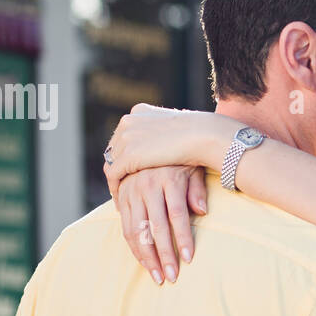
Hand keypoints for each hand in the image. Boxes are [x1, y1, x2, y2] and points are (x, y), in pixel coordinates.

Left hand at [103, 103, 230, 199]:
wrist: (203, 135)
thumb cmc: (200, 134)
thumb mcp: (177, 128)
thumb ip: (166, 134)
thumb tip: (166, 142)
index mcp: (139, 112)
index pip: (124, 135)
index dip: (125, 154)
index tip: (130, 169)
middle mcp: (128, 122)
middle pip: (115, 149)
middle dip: (118, 167)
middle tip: (123, 186)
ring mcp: (126, 138)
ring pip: (111, 163)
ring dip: (116, 181)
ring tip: (123, 198)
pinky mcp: (128, 156)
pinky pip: (113, 176)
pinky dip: (116, 190)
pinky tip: (123, 203)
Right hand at [116, 166, 207, 283]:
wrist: (150, 140)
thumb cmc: (180, 158)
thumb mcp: (193, 168)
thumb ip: (197, 190)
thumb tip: (203, 212)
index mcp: (168, 179)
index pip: (177, 215)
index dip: (182, 238)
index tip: (188, 259)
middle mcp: (147, 186)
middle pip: (156, 227)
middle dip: (164, 255)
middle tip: (172, 277)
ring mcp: (131, 192)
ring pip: (137, 231)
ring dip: (147, 257)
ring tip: (158, 277)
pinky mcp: (121, 197)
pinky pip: (126, 227)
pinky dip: (135, 247)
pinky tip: (145, 262)